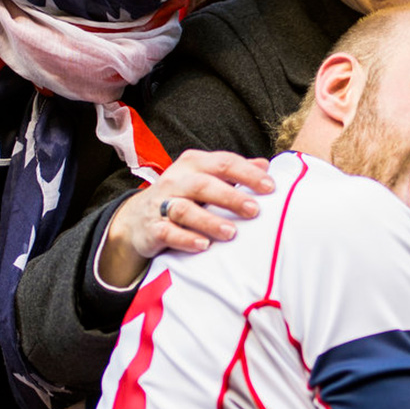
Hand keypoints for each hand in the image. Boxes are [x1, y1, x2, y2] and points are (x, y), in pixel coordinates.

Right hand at [97, 150, 274, 285]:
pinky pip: (168, 232)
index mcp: (194, 163)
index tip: (271, 187)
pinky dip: (185, 239)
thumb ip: (234, 171)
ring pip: (184, 209)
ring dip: (209, 221)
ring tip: (231, 233)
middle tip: (255, 210)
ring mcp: (162, 204)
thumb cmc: (184, 195)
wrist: (138, 218)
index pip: (223, 163)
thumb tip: (265, 165)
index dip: (247, 174)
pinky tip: (203, 245)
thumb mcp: (206, 177)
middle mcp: (177, 180)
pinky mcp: (153, 228)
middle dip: (231, 197)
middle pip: (204, 184)